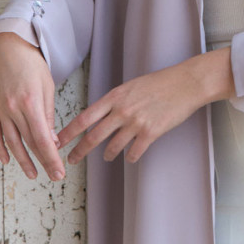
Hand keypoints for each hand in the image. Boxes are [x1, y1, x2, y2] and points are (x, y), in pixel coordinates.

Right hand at [0, 32, 67, 180]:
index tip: (58, 172)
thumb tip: (52, 140)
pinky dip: (0, 148)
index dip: (51, 158)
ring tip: (32, 174)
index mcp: (31, 103)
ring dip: (22, 160)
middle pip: (29, 142)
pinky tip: (7, 159)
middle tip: (53, 176)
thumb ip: (48, 114)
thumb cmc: (31, 63)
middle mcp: (13, 109)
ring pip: (11, 141)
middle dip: (42, 162)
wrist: (6, 46)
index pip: (43, 139)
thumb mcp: (46, 86)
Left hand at [58, 48, 233, 165]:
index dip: (69, 132)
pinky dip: (130, 157)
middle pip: (94, 136)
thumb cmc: (160, 82)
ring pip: (113, 147)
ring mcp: (136, 123)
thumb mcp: (131, 86)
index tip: (59, 141)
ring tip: (106, 157)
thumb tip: (102, 115)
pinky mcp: (151, 133)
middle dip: (80, 151)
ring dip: (107, 154)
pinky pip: (134, 152)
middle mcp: (122, 111)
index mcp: (114, 97)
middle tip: (71, 160)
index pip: (85, 118)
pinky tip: (130, 156)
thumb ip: (115, 101)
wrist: (185, 84)